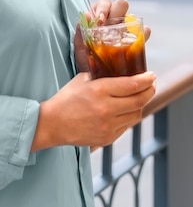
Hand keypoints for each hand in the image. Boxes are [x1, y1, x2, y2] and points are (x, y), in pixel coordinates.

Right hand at [31, 70, 156, 151]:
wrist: (53, 124)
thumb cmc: (66, 99)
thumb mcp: (82, 80)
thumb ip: (99, 74)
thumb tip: (115, 69)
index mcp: (99, 90)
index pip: (131, 85)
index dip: (146, 80)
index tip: (152, 76)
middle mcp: (106, 109)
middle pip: (139, 100)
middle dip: (149, 91)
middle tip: (152, 85)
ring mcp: (108, 126)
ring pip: (136, 115)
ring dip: (141, 105)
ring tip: (140, 97)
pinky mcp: (108, 138)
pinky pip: (127, 126)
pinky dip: (130, 117)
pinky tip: (127, 110)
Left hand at [74, 0, 150, 71]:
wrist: (97, 79)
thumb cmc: (87, 58)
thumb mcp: (80, 45)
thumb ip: (80, 30)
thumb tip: (86, 15)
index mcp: (100, 17)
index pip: (105, 3)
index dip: (103, 9)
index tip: (100, 20)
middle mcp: (114, 19)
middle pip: (121, 5)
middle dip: (118, 10)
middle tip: (111, 23)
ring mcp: (126, 29)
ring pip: (132, 16)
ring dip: (130, 21)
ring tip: (125, 30)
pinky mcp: (136, 40)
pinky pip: (144, 31)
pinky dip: (143, 32)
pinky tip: (139, 37)